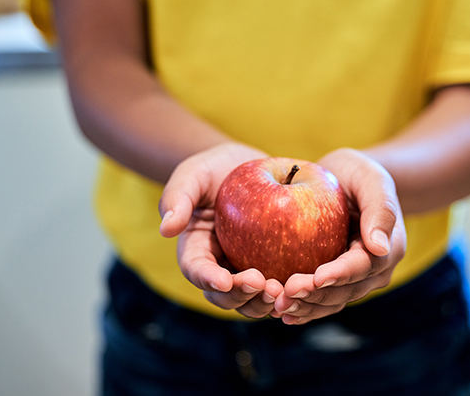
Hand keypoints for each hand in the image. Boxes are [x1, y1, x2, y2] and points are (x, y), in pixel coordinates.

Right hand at [159, 143, 283, 317]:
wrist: (246, 168)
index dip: (208, 279)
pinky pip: (277, 288)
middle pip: (224, 295)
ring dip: (264, 303)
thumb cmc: (214, 168)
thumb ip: (178, 197)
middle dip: (241, 296)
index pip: (196, 270)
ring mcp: (244, 271)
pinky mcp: (270, 268)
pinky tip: (303, 286)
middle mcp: (218, 267)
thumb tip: (166, 228)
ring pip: (250, 301)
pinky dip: (287, 293)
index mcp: (195, 250)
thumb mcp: (193, 175)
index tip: (224, 280)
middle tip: (263, 285)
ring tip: (282, 292)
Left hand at [273, 148, 406, 324]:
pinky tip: (278, 312)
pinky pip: (318, 301)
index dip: (340, 274)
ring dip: (305, 308)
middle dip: (316, 296)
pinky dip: (301, 309)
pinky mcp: (332, 282)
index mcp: (387, 248)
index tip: (317, 277)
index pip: (363, 265)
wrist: (341, 180)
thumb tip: (379, 247)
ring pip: (331, 302)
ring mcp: (352, 280)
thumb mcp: (370, 178)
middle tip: (286, 294)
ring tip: (278, 307)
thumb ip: (380, 208)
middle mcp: (373, 271)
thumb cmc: (356, 173)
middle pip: (345, 291)